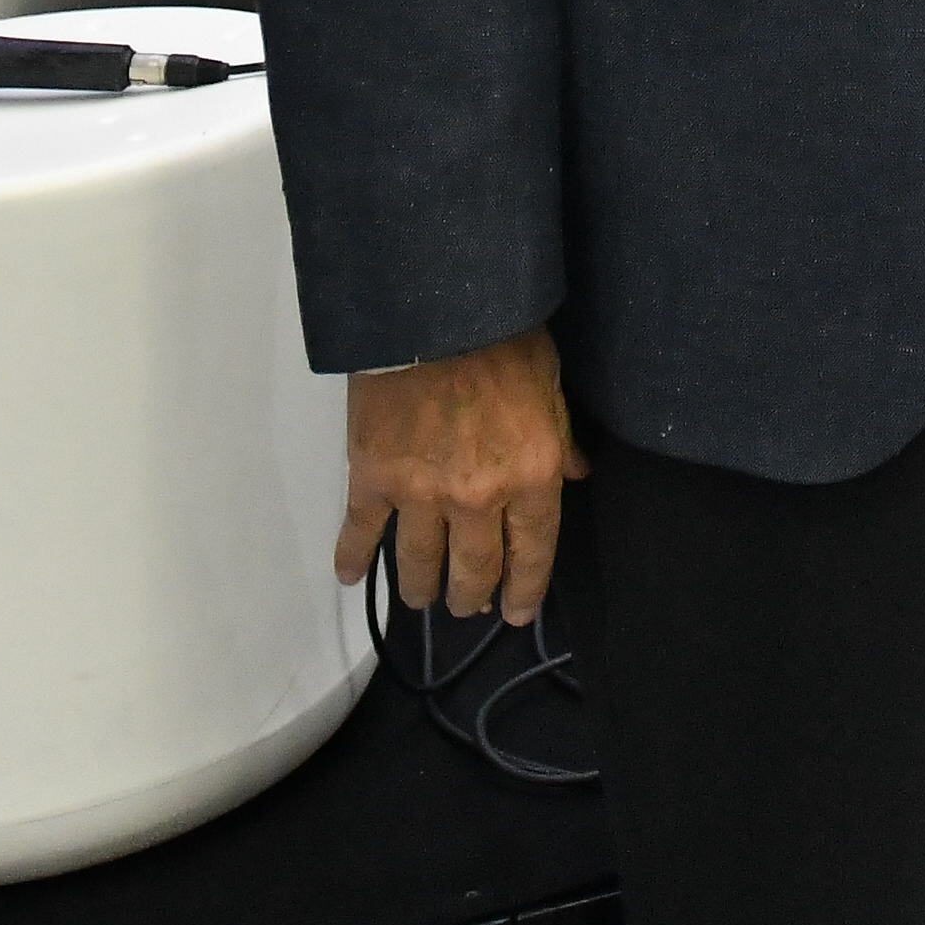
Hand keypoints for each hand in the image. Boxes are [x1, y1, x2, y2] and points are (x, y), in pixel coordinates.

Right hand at [339, 326, 579, 623]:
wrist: (434, 311)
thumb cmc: (504, 337)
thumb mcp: (549, 383)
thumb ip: (560, 437)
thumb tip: (574, 473)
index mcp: (530, 476)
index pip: (532, 553)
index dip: (525, 590)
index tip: (515, 612)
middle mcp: (478, 498)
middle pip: (475, 569)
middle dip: (471, 596)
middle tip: (466, 606)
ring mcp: (421, 493)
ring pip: (420, 562)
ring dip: (420, 589)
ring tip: (420, 599)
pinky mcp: (372, 478)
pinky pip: (361, 530)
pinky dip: (353, 557)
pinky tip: (349, 576)